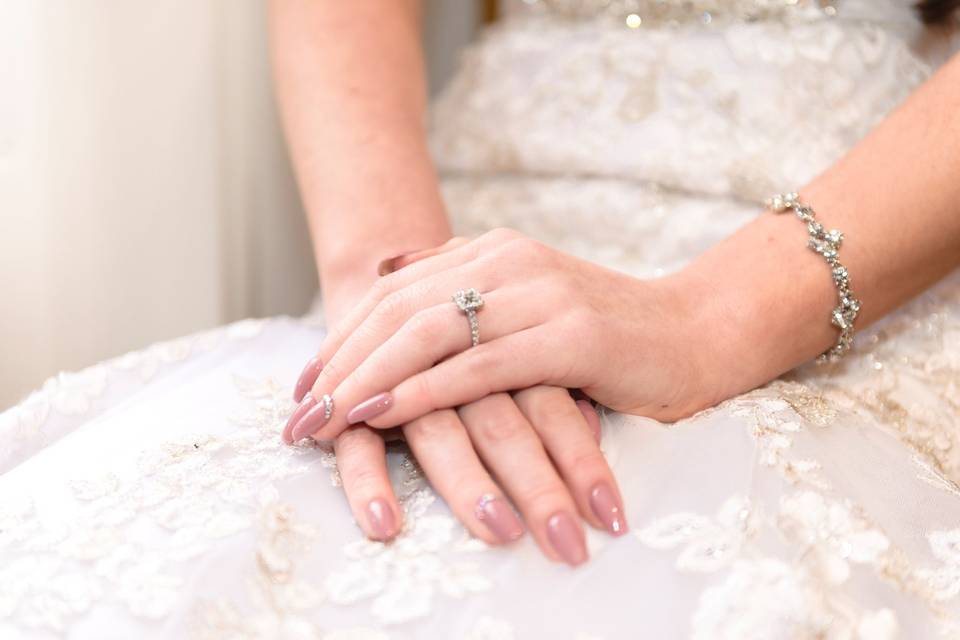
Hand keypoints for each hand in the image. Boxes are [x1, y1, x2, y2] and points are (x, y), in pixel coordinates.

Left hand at [285, 239, 625, 564]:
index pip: (394, 293)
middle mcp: (510, 261)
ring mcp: (541, 294)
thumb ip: (461, 280)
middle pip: (399, 311)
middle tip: (295, 416)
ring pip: (429, 333)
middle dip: (338, 366)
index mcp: (493, 251)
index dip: (340, 340)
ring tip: (322, 422)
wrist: (695, 334)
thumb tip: (389, 270)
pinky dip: (423, 391)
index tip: (300, 389)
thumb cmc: (604, 332)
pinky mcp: (571, 336)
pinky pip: (479, 366)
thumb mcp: (525, 300)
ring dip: (365, 380)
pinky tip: (381, 415)